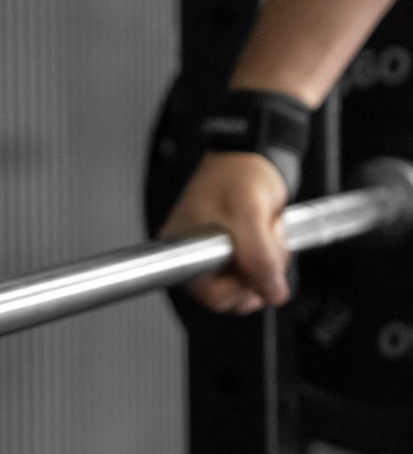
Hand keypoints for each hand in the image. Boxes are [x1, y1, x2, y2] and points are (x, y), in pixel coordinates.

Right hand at [158, 152, 290, 313]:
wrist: (250, 156)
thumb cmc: (236, 174)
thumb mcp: (249, 212)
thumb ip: (259, 255)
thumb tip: (271, 290)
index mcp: (182, 250)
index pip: (211, 295)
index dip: (240, 286)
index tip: (253, 262)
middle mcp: (194, 258)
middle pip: (232, 297)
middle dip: (259, 274)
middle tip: (267, 242)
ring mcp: (214, 258)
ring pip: (249, 288)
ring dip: (270, 266)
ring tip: (267, 233)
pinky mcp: (233, 255)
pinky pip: (256, 275)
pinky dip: (272, 260)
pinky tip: (268, 236)